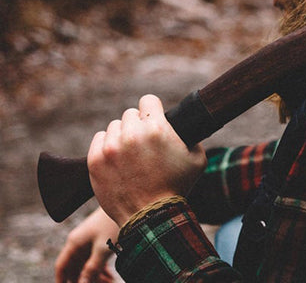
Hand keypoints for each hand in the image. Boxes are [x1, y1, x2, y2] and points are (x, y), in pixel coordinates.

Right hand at [55, 207, 117, 282]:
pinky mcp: (99, 239)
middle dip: (84, 281)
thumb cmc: (113, 224)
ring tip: (110, 282)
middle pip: (75, 268)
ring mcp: (89, 240)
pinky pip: (95, 258)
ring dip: (95, 276)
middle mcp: (79, 241)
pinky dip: (100, 268)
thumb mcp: (102, 249)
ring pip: (86, 264)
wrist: (128, 204)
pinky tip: (110, 276)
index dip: (61, 281)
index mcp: (75, 242)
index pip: (61, 266)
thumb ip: (91, 269)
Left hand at [87, 94, 206, 226]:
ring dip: (122, 135)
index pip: (148, 100)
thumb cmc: (177, 188)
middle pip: (130, 114)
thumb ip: (192, 137)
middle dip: (138, 125)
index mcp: (157, 127)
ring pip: (115, 126)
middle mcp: (132, 133)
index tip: (154, 118)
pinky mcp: (95, 161)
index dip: (153, 109)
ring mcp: (111, 147)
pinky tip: (116, 157)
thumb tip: (185, 128)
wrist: (152, 219)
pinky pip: (99, 139)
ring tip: (130, 153)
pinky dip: (106, 145)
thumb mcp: (197, 158)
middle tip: (143, 142)